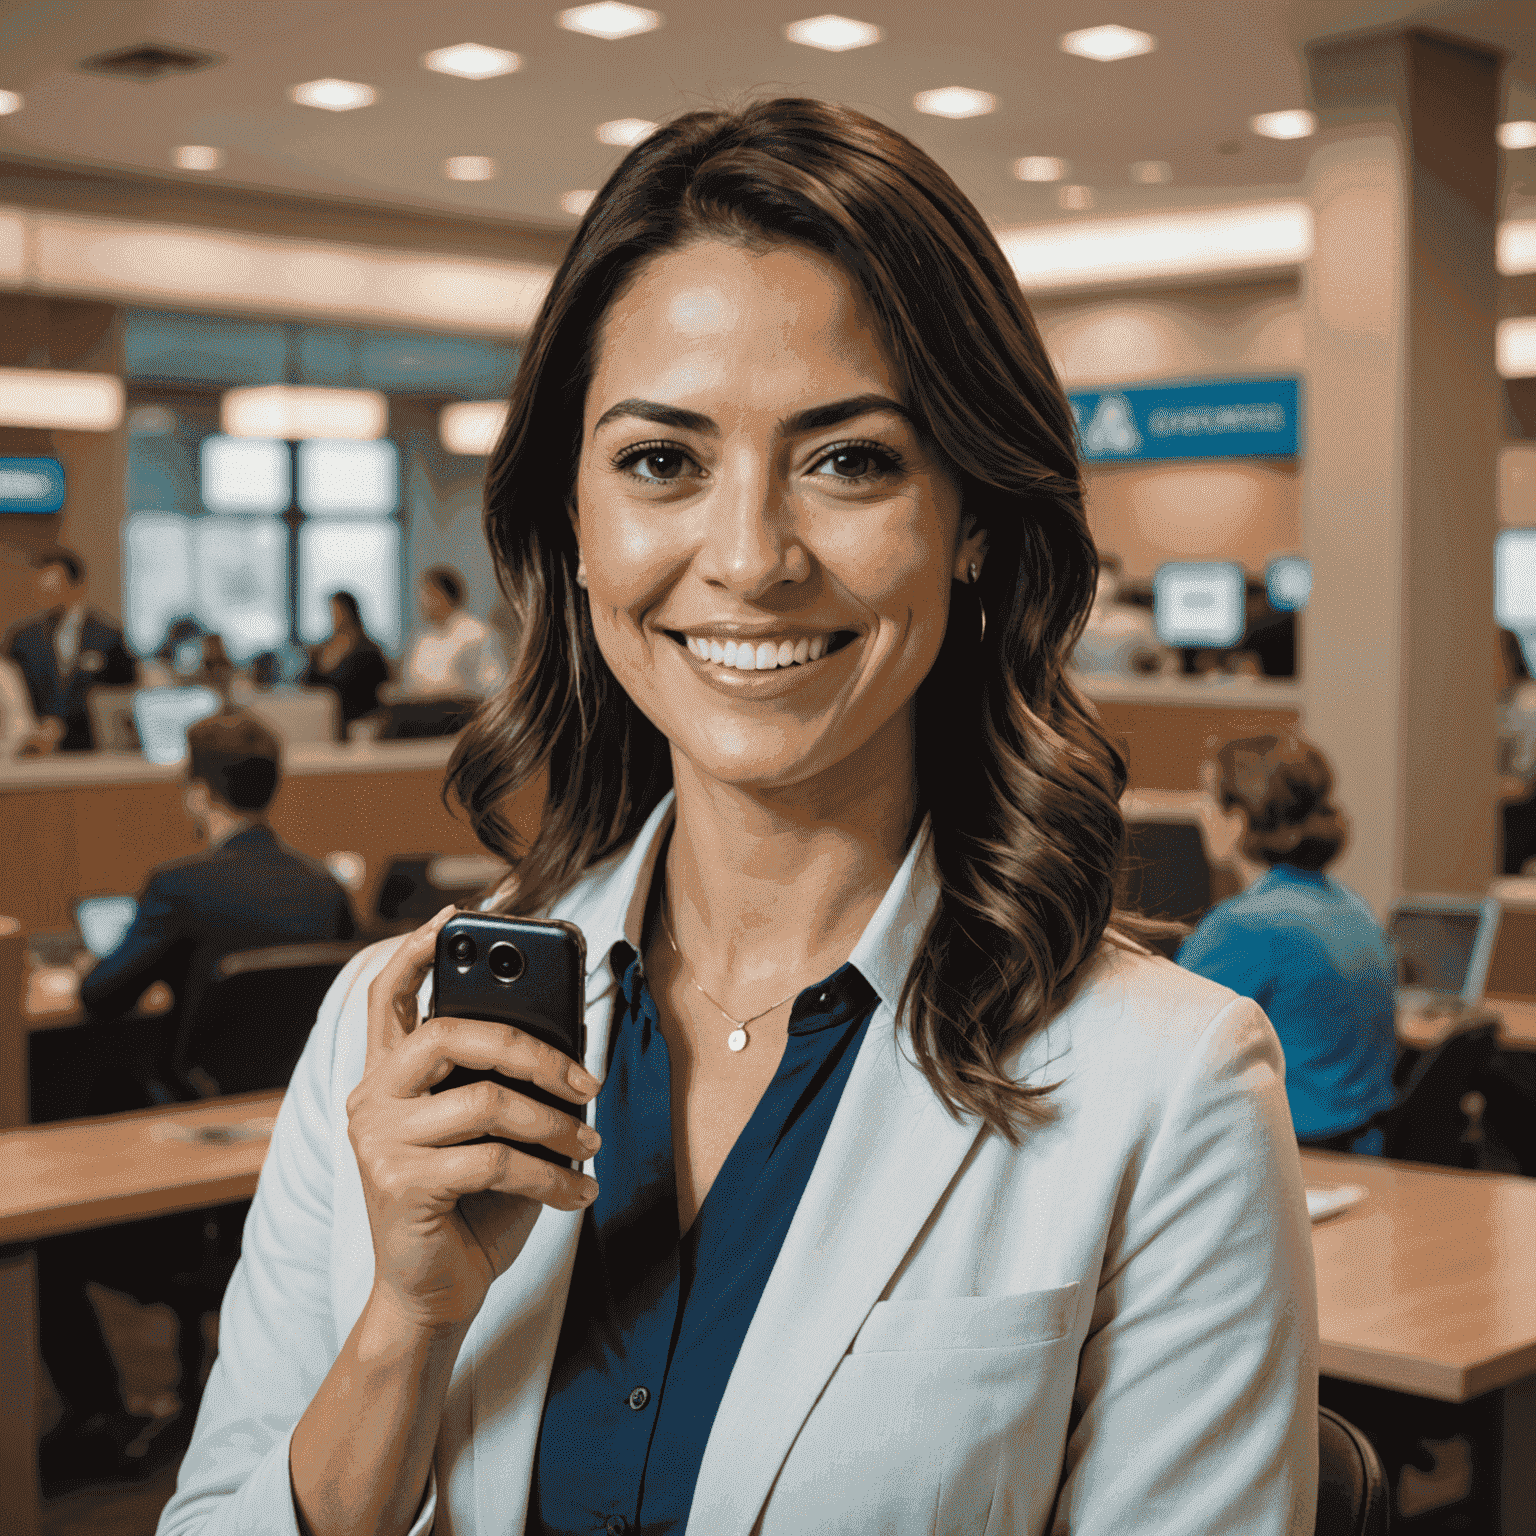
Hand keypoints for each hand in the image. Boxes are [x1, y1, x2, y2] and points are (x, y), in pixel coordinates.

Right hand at [346, 907, 600, 1331]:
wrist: (430, 1297)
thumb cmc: (466, 1207)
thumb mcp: (485, 1134)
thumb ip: (500, 1084)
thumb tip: (572, 1049)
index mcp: (389, 1076)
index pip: (386, 996)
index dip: (415, 950)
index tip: (455, 915)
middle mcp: (373, 1099)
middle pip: (453, 1035)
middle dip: (534, 1051)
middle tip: (587, 1079)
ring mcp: (381, 1142)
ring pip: (487, 1103)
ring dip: (557, 1126)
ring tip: (590, 1146)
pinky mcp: (401, 1185)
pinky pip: (497, 1161)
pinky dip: (552, 1177)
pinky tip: (579, 1191)